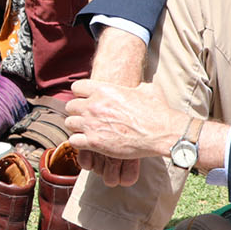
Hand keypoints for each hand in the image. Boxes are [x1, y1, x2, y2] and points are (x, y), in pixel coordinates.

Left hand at [64, 79, 182, 185]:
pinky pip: (74, 140)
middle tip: (86, 118)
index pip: (77, 87)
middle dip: (77, 112)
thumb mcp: (146, 90)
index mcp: (104, 90)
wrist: (161, 132)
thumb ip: (135, 86)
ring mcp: (92, 124)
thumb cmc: (157, 111)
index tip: (86, 100)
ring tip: (86, 131)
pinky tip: (87, 143)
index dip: (80, 94)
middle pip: (70, 106)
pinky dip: (79, 142)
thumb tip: (138, 86)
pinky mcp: (94, 142)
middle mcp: (94, 105)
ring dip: (76, 127)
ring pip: (69, 123)